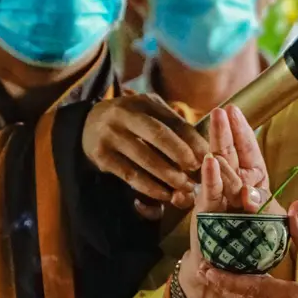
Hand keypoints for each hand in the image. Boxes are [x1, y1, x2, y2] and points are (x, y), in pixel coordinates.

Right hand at [83, 93, 209, 208]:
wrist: (87, 125)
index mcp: (145, 102)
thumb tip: (206, 152)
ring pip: (145, 157)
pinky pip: (130, 174)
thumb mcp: (151, 115)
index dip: (194, 140)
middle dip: (182, 155)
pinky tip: (164, 195)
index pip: (175, 121)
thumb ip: (174, 128)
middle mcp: (125, 114)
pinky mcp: (101, 155)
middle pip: (159, 135)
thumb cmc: (133, 124)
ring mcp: (110, 134)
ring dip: (168, 176)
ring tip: (185, 188)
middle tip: (197, 171)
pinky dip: (150, 187)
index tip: (209, 157)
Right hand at [178, 107, 271, 297]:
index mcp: (252, 187)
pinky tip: (209, 159)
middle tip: (221, 109)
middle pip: (230, 154)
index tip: (236, 111)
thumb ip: (282, 217)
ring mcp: (217, 199)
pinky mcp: (207, 213)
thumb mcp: (272, 229)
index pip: (248, 154)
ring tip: (216, 122)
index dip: (243, 133)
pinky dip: (210, 177)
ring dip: (217, 144)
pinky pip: (209, 192)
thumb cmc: (251, 249)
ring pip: (218, 167)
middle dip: (226, 131)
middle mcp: (232, 189)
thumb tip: (296, 207)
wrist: (227, 274)